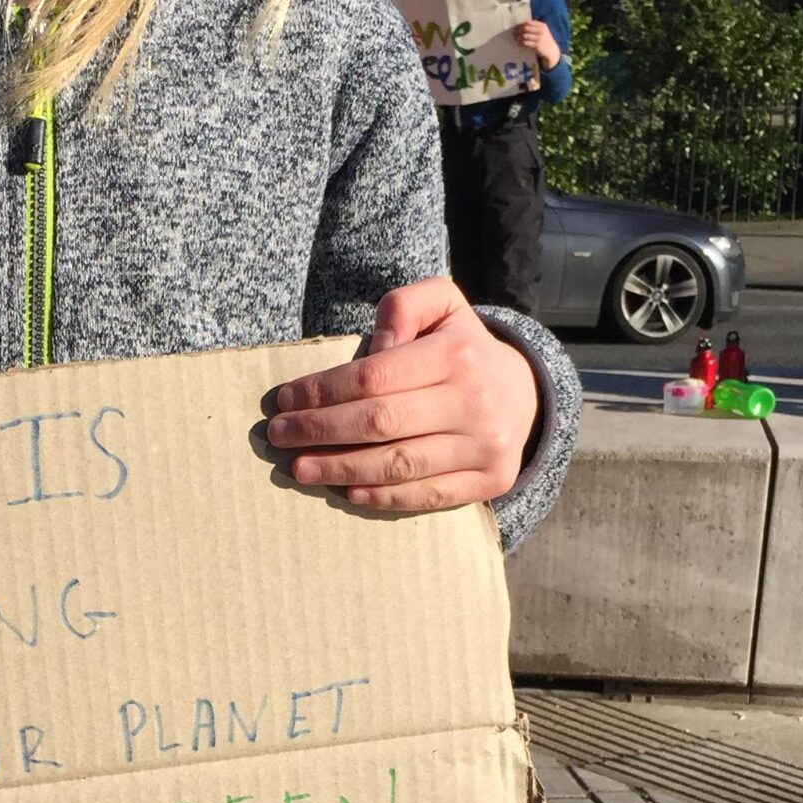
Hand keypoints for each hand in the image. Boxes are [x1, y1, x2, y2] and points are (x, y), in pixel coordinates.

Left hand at [264, 280, 539, 513]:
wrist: (522, 393)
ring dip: (341, 469)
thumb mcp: (441, 305)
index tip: (285, 399)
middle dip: (320, 431)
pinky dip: (383, 497)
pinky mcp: (490, 481)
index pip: (374, 377)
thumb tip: (372, 349)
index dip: (323, 391)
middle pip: (380, 423)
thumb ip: (404, 307)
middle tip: (279, 436)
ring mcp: (485, 446)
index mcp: (457, 354)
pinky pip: (427, 495)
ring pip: (399, 465)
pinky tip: (347, 492)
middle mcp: (474, 401)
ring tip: (300, 468)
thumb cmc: (460, 347)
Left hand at [511, 19, 560, 67]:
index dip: (521, 24)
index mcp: (542, 26)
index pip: (529, 23)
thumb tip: (520, 26)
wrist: (551, 50)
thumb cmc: (545, 40)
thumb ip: (534, 28)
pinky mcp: (537, 46)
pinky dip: (520, 43)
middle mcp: (541, 31)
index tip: (515, 27)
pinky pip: (526, 43)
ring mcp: (539, 38)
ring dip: (518, 37)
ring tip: (515, 39)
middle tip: (513, 33)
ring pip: (525, 36)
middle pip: (526, 28)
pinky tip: (518, 44)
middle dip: (518, 30)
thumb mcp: (542, 31)